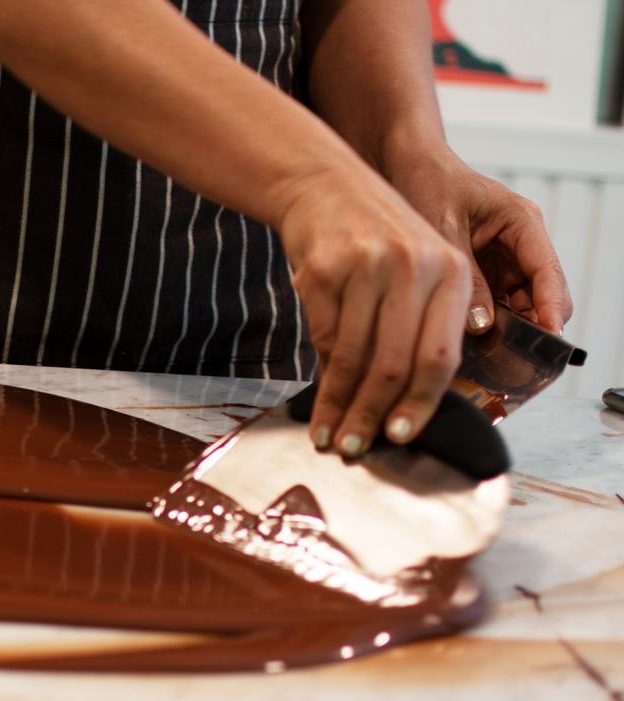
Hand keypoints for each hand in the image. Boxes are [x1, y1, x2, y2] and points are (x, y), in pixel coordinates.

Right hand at [276, 163, 472, 457]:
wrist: (323, 184)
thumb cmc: (373, 239)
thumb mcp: (412, 273)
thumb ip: (416, 331)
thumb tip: (400, 405)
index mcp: (451, 273)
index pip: (441, 356)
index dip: (419, 404)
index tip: (400, 436)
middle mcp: (414, 267)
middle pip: (396, 364)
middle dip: (372, 415)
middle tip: (355, 447)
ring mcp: (367, 266)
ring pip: (354, 357)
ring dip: (339, 404)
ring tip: (329, 433)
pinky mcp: (325, 268)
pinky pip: (323, 337)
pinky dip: (320, 373)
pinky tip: (318, 395)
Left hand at [388, 147, 572, 335]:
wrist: (410, 168)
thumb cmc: (429, 182)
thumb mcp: (443, 228)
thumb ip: (465, 276)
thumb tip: (482, 324)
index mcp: (521, 222)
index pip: (547, 271)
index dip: (550, 308)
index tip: (547, 337)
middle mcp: (520, 244)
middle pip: (542, 295)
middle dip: (532, 324)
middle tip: (509, 355)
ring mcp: (504, 261)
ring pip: (521, 307)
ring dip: (507, 328)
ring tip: (485, 350)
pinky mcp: (486, 275)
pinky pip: (496, 306)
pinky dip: (487, 323)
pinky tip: (468, 338)